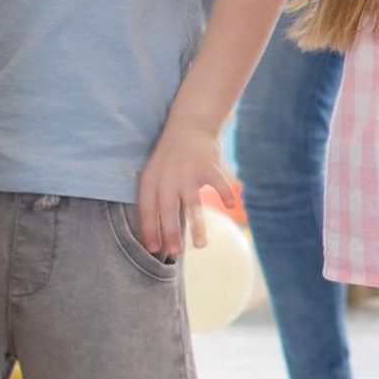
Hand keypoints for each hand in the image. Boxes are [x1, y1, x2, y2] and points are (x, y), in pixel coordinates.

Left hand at [136, 125, 236, 257]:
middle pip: (168, 210)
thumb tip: (161, 232)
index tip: (153, 249)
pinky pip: (217, 183)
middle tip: (174, 252)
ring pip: (192, 204)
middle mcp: (168, 178)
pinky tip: (231, 206)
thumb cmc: (171, 156)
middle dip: (170, 234)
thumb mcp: (155, 172)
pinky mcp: (208, 166)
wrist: (189, 125)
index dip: (149, 229)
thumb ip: (157, 197)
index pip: (147, 209)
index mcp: (151, 180)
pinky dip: (225, 194)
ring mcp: (188, 172)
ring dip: (197, 226)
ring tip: (200, 245)